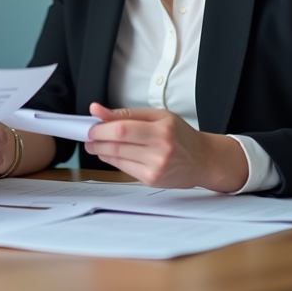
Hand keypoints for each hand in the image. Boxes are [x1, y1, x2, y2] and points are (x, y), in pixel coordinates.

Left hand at [83, 102, 248, 192]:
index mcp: (162, 130)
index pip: (122, 129)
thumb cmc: (181, 135)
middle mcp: (160, 150)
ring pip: (117, 158)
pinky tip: (109, 154)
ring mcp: (155, 168)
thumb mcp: (158, 116)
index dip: (101, 128)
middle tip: (88, 135)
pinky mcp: (151, 180)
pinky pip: (124, 169)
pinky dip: (112, 160)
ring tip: (94, 144)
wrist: (203, 160)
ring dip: (101, 150)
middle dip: (96, 140)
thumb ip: (127, 114)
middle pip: (117, 145)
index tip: (90, 125)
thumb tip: (98, 110)